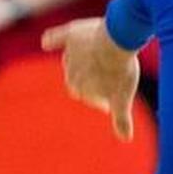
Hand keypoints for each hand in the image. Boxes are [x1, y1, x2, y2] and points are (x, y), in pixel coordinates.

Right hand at [41, 18, 139, 139]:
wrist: (116, 40)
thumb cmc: (119, 70)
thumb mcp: (122, 98)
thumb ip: (121, 119)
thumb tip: (126, 139)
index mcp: (80, 88)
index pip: (86, 95)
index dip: (99, 98)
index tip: (109, 99)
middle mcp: (70, 72)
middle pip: (75, 79)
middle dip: (88, 81)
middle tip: (106, 77)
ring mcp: (70, 53)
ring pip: (70, 59)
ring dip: (79, 61)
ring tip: (96, 58)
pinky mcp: (71, 34)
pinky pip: (56, 38)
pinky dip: (51, 40)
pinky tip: (46, 42)